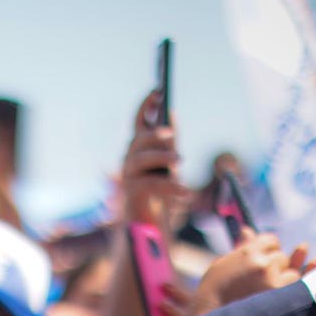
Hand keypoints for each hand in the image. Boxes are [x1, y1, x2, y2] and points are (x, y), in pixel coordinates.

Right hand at [120, 90, 190, 226]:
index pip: (140, 123)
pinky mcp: (132, 194)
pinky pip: (150, 185)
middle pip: (139, 140)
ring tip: (180, 162)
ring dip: (161, 157)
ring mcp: (129, 177)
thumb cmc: (160, 192)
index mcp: (140, 150)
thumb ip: (168, 143)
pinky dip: (170, 187)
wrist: (149, 225)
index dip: (146, 106)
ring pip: (141, 159)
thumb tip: (170, 117)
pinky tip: (186, 193)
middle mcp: (130, 160)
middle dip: (155, 134)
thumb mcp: (168, 164)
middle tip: (172, 135)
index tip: (158, 91)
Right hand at [186, 230, 307, 315]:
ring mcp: (273, 281)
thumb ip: (240, 248)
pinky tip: (280, 295)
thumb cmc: (212, 292)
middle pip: (281, 257)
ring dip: (284, 280)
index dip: (269, 249)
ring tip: (266, 291)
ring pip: (292, 273)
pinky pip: (296, 289)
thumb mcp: (222, 265)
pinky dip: (291, 291)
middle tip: (262, 278)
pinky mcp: (280, 299)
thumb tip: (248, 230)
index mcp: (248, 252)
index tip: (264, 259)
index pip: (271, 241)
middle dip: (276, 266)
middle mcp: (262, 263)